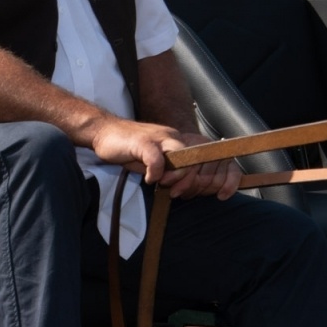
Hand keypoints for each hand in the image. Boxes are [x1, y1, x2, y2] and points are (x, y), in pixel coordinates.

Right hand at [87, 120, 237, 198]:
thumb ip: (169, 172)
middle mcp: (173, 137)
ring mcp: (159, 138)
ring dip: (178, 177)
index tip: (224, 195)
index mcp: (179, 142)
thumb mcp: (153, 162)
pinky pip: (156, 159)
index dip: (223, 176)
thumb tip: (184, 189)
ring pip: (183, 157)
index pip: (210, 157)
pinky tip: (150, 180)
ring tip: (167, 187)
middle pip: (199, 159)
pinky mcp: (143, 142)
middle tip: (178, 194)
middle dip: (194, 182)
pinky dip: (155, 173)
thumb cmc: (128, 149)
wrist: (103, 131)